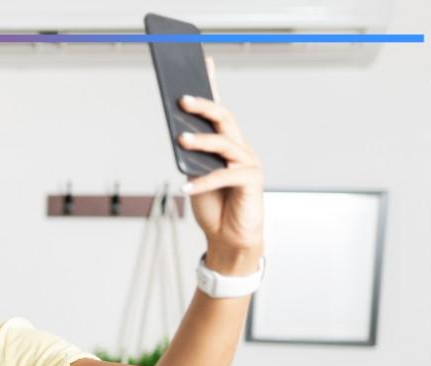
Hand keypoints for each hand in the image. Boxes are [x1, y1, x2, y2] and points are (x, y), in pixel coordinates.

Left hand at [178, 56, 264, 263]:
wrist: (228, 237)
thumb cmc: (213, 206)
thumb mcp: (195, 176)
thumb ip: (191, 156)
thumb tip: (179, 136)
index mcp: (225, 144)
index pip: (219, 110)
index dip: (213, 86)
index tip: (203, 62)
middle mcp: (239, 148)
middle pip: (224, 118)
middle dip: (204, 106)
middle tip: (182, 101)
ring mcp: (247, 163)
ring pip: (225, 143)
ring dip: (201, 141)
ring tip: (180, 141)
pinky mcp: (252, 181)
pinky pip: (226, 175)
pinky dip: (204, 181)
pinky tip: (185, 187)